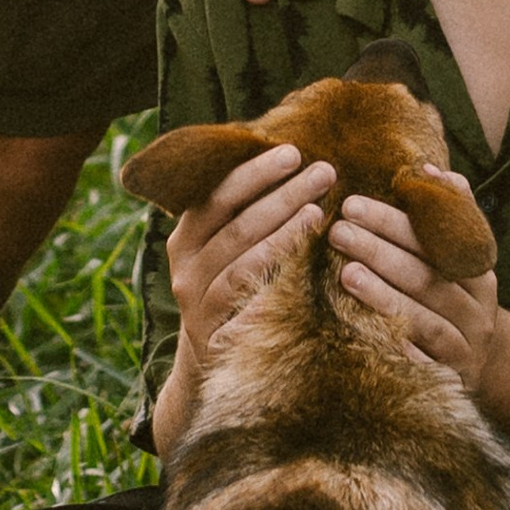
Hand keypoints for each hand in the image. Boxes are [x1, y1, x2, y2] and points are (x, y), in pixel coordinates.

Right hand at [167, 142, 334, 371]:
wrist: (208, 357)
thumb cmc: (229, 285)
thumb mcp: (223, 248)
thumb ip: (242, 212)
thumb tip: (288, 158)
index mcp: (185, 239)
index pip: (218, 196)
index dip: (255, 173)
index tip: (293, 152)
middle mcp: (186, 270)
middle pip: (237, 227)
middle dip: (283, 196)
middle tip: (324, 172)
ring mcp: (199, 307)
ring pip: (244, 265)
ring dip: (284, 236)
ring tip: (319, 212)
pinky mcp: (217, 339)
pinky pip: (250, 310)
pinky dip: (275, 288)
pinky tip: (307, 271)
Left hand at [329, 195, 500, 388]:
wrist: (485, 365)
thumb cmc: (455, 297)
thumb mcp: (461, 258)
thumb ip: (449, 214)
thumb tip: (429, 168)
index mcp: (480, 273)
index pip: (438, 242)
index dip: (396, 222)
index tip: (352, 204)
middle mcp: (477, 311)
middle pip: (428, 278)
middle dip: (380, 251)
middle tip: (338, 231)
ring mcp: (464, 349)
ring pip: (425, 321)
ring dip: (384, 296)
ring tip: (346, 273)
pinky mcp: (447, 380)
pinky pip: (418, 364)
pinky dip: (393, 347)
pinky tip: (359, 331)